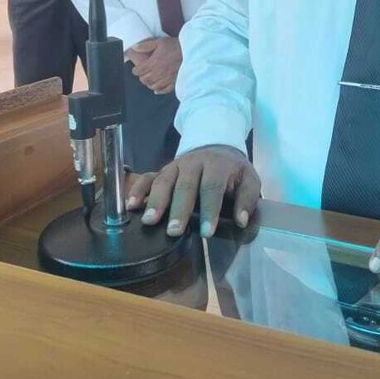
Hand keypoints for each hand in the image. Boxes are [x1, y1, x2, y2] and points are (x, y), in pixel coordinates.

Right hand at [126, 145, 259, 237]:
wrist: (216, 145)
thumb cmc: (232, 170)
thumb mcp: (249, 179)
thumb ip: (247, 199)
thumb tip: (242, 221)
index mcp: (217, 166)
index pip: (212, 187)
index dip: (210, 209)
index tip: (207, 232)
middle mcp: (194, 164)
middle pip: (185, 185)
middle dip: (179, 209)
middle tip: (174, 231)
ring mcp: (176, 166)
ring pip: (164, 181)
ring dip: (155, 201)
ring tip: (149, 221)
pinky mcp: (163, 169)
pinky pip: (148, 177)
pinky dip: (138, 189)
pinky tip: (130, 206)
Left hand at [127, 37, 180, 93]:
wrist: (191, 51)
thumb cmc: (175, 45)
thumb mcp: (160, 42)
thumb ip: (146, 46)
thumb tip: (135, 48)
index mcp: (153, 62)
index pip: (139, 71)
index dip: (136, 70)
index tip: (137, 69)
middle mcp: (159, 72)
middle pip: (144, 80)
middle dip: (142, 77)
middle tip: (143, 74)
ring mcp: (166, 78)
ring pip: (153, 86)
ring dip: (150, 83)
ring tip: (150, 80)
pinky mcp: (174, 81)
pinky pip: (164, 90)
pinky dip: (159, 90)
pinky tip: (157, 89)